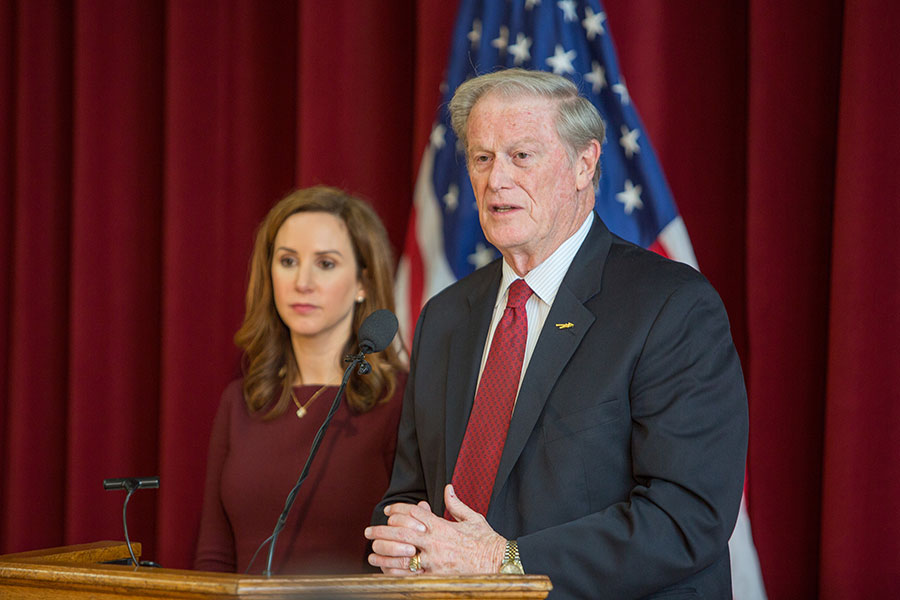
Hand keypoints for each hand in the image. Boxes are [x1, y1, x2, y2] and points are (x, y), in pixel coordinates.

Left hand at [365, 484, 506, 574]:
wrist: (499, 563)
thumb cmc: (487, 541)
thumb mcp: (473, 517)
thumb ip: (456, 504)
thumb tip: (448, 488)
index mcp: (443, 526)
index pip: (414, 514)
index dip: (397, 510)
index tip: (387, 511)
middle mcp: (435, 543)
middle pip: (401, 534)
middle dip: (382, 531)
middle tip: (368, 531)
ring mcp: (434, 562)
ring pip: (402, 556)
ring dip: (384, 554)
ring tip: (371, 553)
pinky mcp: (436, 577)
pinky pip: (411, 576)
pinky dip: (396, 573)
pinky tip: (385, 571)